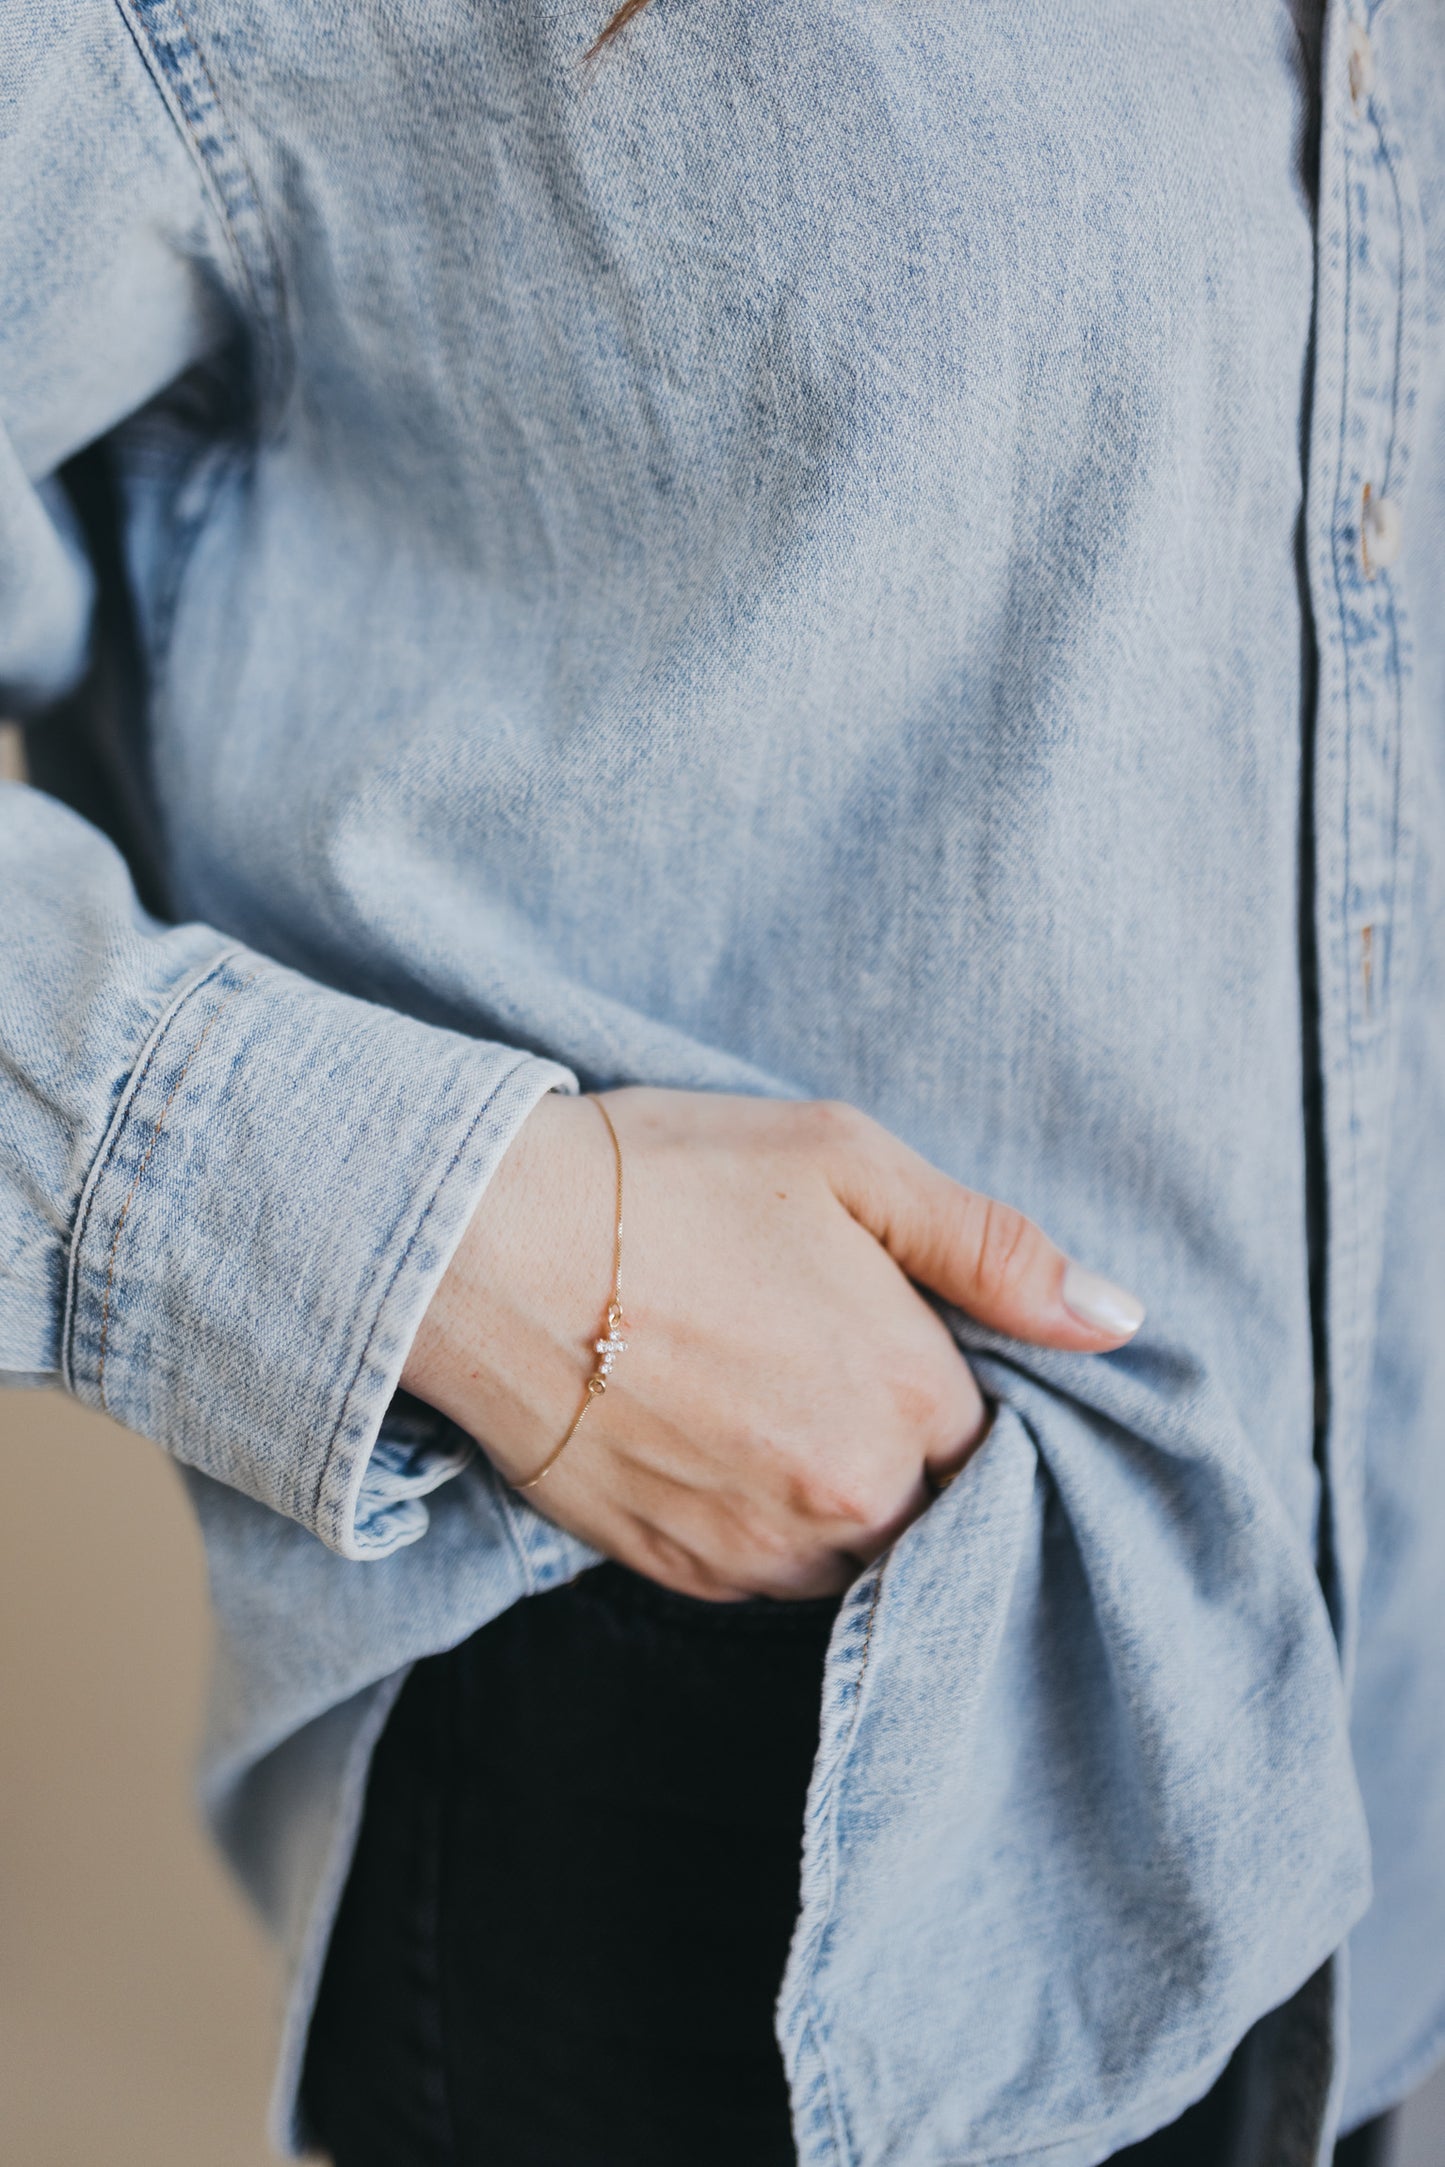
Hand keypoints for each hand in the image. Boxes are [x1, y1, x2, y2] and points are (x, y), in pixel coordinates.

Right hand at [402, 1088, 1142, 1599]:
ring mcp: (759, 1547)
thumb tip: (1117, 1320)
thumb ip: (993, 1247)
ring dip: (839, 1496)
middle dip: (903, 1447)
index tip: (895, 1334)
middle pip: (933, 1506)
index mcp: (911, 1395)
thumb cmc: (666, 1180)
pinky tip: (718, 1441)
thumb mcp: (846, 1160)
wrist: (481, 1244)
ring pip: (855, 1552)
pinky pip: (767, 1580)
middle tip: (822, 1360)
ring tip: (768, 1401)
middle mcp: (850, 1495)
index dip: (949, 1381)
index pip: (997, 1435)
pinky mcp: (676, 1573)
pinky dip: (765, 1526)